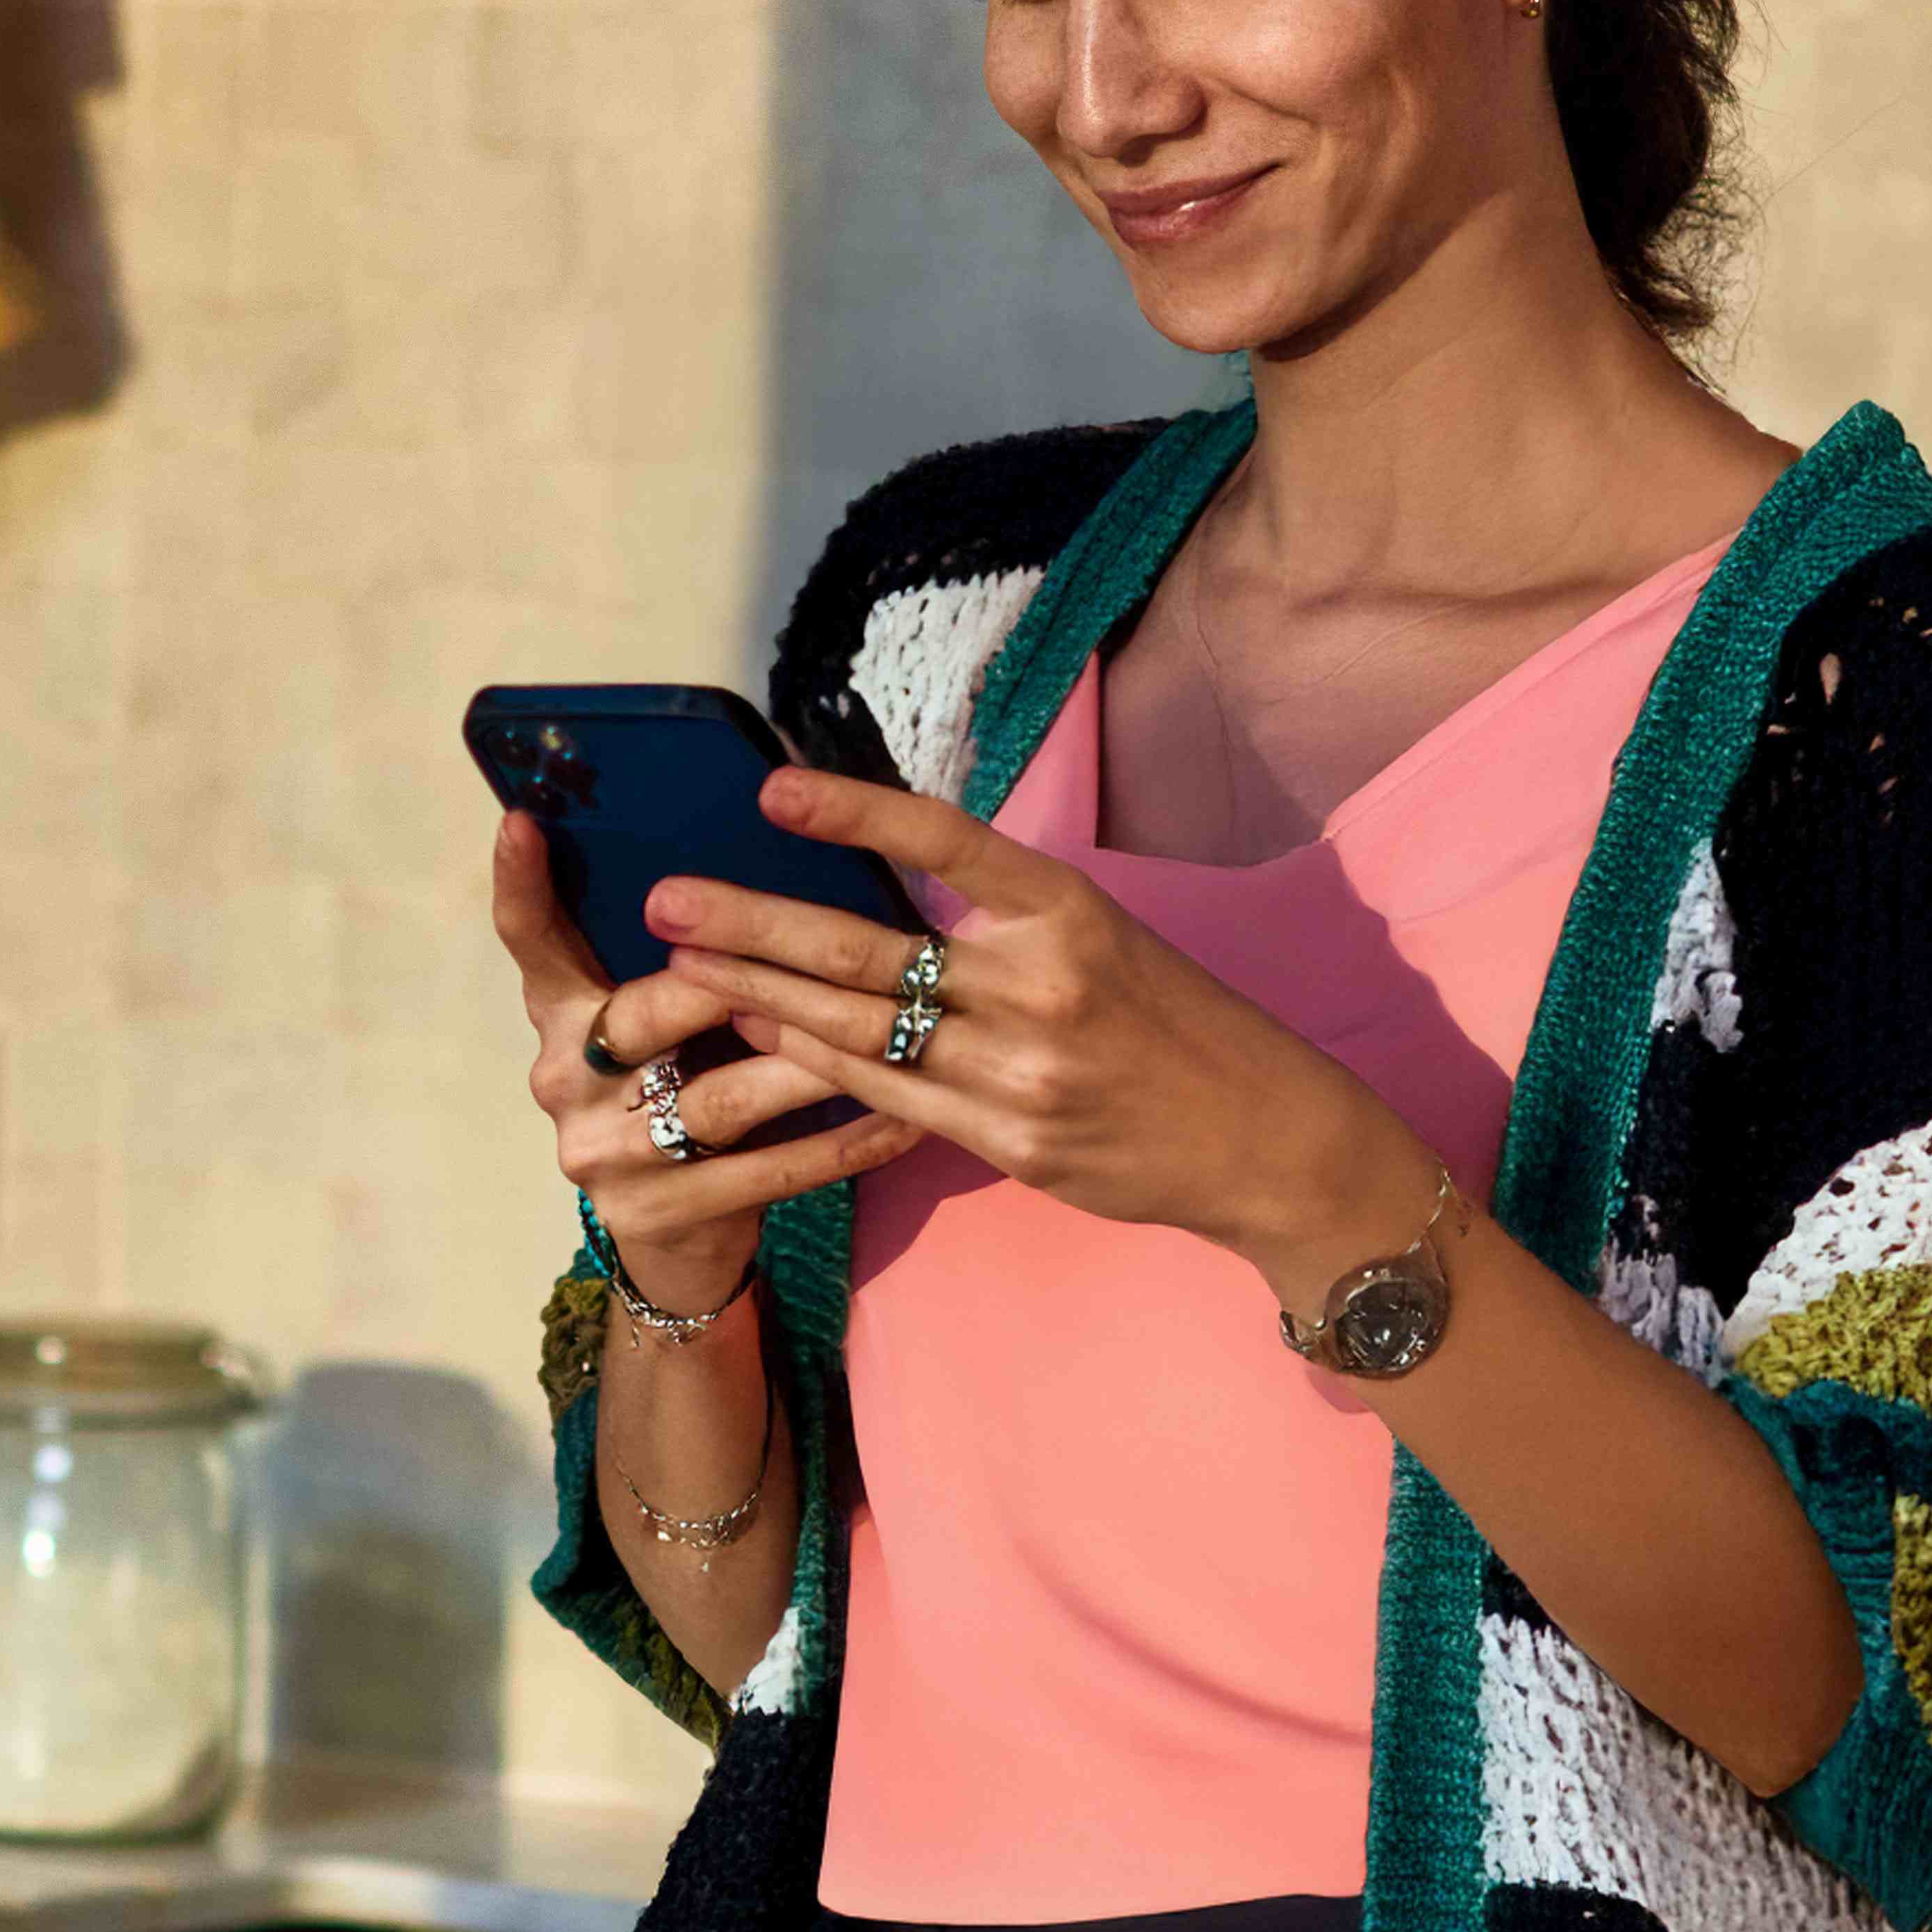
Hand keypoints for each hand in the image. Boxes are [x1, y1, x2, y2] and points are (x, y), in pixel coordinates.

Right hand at [490, 809, 927, 1310]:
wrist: (672, 1245)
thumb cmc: (676, 1097)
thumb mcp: (657, 1029)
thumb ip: (675, 964)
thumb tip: (749, 868)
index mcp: (560, 1017)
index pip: (530, 943)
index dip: (522, 885)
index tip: (523, 821)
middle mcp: (564, 1080)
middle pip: (643, 1014)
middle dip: (731, 981)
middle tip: (812, 949)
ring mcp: (605, 1156)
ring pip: (719, 1099)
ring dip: (809, 1065)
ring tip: (884, 1033)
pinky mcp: (658, 1214)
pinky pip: (767, 1172)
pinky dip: (841, 1144)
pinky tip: (902, 1121)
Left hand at [653, 766, 1438, 1296]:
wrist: (1263, 1138)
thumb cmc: (1175, 1022)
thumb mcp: (1104, 938)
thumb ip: (1002, 916)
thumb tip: (887, 883)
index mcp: (1069, 910)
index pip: (944, 841)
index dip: (854, 811)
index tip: (770, 790)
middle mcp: (1041, 983)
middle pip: (867, 948)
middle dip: (753, 925)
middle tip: (668, 900)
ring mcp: (1022, 1070)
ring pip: (860, 1028)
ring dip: (760, 998)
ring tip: (683, 967)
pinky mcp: (1010, 1141)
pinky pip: (889, 1096)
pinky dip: (816, 1064)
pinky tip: (758, 1038)